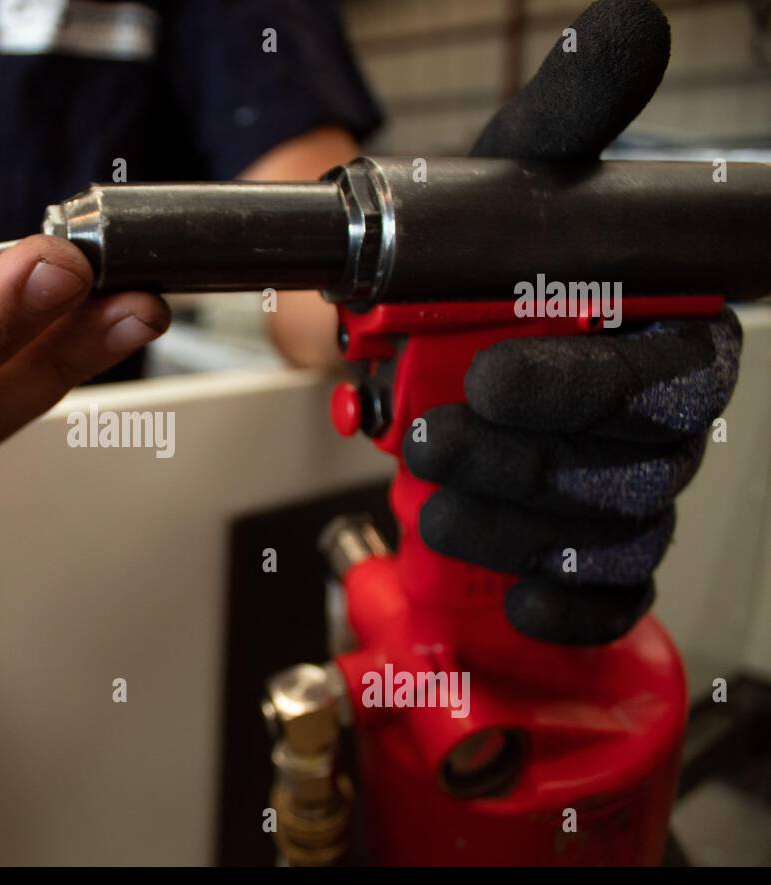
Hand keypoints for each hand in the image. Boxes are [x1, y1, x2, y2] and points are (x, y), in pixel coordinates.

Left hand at [402, 0, 740, 643]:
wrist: (440, 341)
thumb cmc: (486, 266)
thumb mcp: (510, 188)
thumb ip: (567, 122)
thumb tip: (629, 27)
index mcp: (670, 328)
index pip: (661, 372)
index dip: (578, 385)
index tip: (492, 380)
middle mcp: (663, 415)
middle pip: (628, 464)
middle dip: (518, 460)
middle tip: (430, 443)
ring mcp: (635, 489)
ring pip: (605, 532)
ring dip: (511, 526)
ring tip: (434, 499)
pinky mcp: (602, 555)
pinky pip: (613, 599)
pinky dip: (569, 610)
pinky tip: (521, 602)